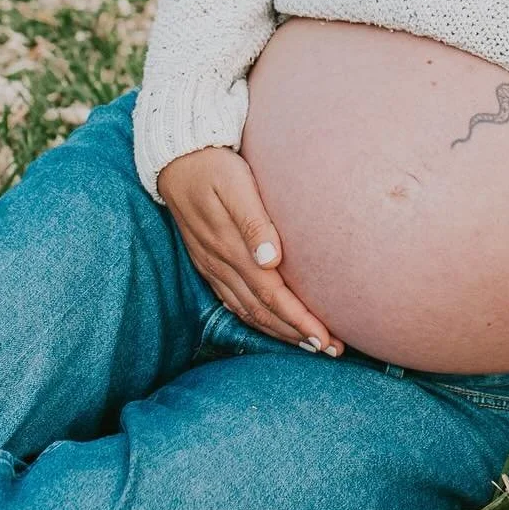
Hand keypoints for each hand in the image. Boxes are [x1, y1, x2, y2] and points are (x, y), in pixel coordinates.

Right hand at [158, 146, 344, 355]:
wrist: (176, 159)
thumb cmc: (215, 166)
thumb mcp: (235, 184)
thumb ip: (253, 221)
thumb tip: (271, 260)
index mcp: (231, 248)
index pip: (271, 294)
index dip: (298, 319)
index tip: (325, 338)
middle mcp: (220, 264)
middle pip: (263, 311)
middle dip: (297, 334)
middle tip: (332, 350)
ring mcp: (212, 266)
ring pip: (248, 311)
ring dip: (280, 331)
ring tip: (311, 344)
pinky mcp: (209, 264)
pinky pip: (234, 303)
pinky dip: (258, 320)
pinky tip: (274, 325)